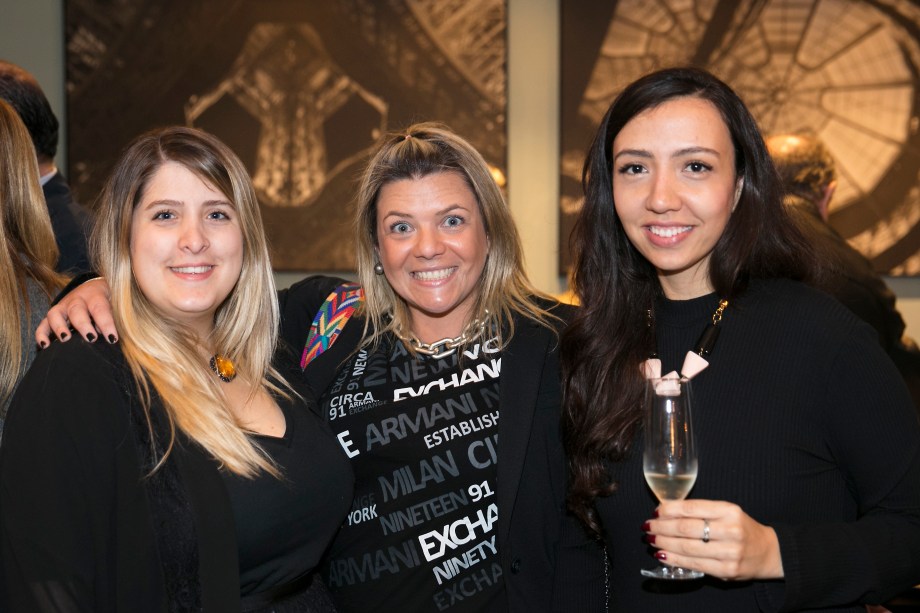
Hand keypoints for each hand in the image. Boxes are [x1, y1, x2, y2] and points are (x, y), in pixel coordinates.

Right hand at [35, 278, 116, 345]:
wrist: (93, 287)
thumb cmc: (108, 300)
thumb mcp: (115, 303)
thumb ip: (115, 317)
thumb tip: (113, 337)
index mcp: (96, 296)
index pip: (101, 309)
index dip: (106, 324)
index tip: (112, 338)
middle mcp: (76, 300)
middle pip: (77, 310)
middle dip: (83, 325)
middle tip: (91, 338)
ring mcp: (62, 307)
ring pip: (55, 314)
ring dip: (59, 327)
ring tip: (65, 340)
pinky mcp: (53, 315)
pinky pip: (43, 324)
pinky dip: (41, 334)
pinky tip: (44, 346)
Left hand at [643, 499, 783, 580]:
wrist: (769, 552)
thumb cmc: (741, 528)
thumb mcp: (725, 512)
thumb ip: (700, 511)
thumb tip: (666, 511)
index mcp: (728, 510)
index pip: (691, 508)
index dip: (668, 510)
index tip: (655, 511)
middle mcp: (730, 530)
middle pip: (685, 528)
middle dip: (661, 527)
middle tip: (648, 527)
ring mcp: (729, 552)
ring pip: (687, 547)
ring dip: (664, 543)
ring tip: (652, 540)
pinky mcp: (727, 570)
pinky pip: (694, 564)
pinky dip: (675, 559)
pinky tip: (663, 555)